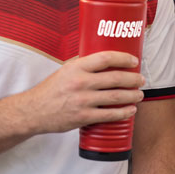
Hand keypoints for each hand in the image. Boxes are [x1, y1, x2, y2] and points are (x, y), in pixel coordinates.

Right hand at [24, 51, 145, 134]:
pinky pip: (108, 115)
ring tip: (140, 94)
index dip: (124, 58)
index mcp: (77, 68)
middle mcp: (80, 83)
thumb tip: (107, 56)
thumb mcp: (66, 69)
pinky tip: (131, 110)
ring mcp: (82, 101)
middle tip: (141, 80)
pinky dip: (123, 112)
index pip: (106, 58)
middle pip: (116, 78)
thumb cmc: (52, 88)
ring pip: (115, 97)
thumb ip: (85, 63)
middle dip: (133, 79)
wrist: (32, 111)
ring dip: (132, 95)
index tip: (134, 61)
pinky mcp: (82, 117)